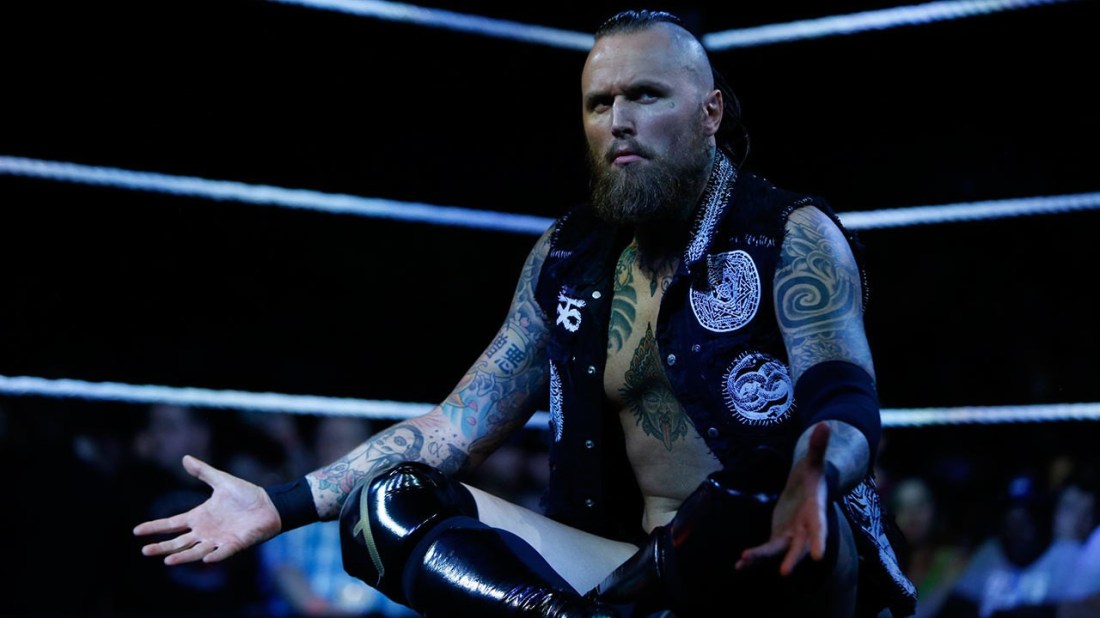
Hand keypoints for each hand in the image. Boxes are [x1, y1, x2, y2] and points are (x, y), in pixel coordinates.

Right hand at [132, 454, 281, 564]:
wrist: (270, 504)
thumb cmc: (246, 495)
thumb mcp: (222, 481)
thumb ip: (203, 472)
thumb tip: (185, 458)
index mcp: (199, 516)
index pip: (172, 524)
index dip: (155, 527)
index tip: (137, 531)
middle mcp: (205, 531)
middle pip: (178, 542)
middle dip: (162, 547)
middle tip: (145, 551)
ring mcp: (218, 540)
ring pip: (196, 551)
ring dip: (182, 556)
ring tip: (167, 560)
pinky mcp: (234, 544)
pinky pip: (222, 553)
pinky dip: (215, 557)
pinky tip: (206, 560)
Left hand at [735, 422, 830, 575]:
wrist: (807, 488)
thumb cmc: (813, 474)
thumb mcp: (813, 461)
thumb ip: (818, 447)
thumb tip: (825, 424)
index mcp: (815, 511)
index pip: (819, 527)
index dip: (819, 540)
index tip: (818, 558)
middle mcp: (805, 528)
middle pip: (800, 547)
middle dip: (792, 559)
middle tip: (785, 572)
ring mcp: (792, 535)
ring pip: (778, 551)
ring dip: (762, 559)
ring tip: (743, 563)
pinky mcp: (779, 537)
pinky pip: (766, 551)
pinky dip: (754, 558)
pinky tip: (738, 565)